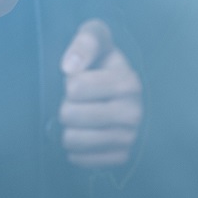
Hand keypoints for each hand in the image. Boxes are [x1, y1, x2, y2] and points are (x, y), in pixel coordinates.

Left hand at [59, 19, 142, 167]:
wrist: (118, 88)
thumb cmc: (101, 60)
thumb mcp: (95, 38)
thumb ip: (84, 42)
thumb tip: (69, 68)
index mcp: (128, 82)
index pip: (74, 88)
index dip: (68, 83)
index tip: (78, 79)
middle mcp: (133, 112)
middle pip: (70, 115)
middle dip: (64, 106)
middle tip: (75, 101)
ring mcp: (129, 137)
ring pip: (72, 140)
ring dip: (66, 128)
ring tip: (77, 118)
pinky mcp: (121, 156)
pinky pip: (81, 160)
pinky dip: (74, 149)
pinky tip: (82, 134)